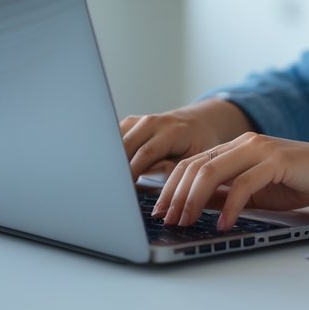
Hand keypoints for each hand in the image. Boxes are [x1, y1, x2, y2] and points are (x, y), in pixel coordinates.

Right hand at [119, 99, 250, 179]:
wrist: (198, 124)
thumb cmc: (198, 146)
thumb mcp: (195, 161)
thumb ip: (172, 171)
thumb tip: (147, 181)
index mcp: (172, 131)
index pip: (146, 152)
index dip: (132, 171)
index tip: (123, 189)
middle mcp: (153, 122)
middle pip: (125, 145)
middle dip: (117, 167)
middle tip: (113, 189)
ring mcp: (139, 121)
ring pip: (116, 140)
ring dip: (112, 159)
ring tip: (110, 180)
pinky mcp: (129, 124)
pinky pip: (114, 138)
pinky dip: (112, 153)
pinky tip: (111, 168)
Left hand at [151, 132, 308, 230]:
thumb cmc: (297, 181)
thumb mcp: (254, 190)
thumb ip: (226, 192)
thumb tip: (194, 206)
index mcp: (234, 147)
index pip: (191, 163)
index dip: (171, 188)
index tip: (160, 211)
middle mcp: (242, 144)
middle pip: (195, 167)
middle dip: (176, 196)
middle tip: (167, 220)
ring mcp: (258, 150)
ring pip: (212, 172)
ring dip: (194, 200)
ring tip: (187, 222)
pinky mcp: (276, 161)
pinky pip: (243, 184)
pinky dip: (230, 206)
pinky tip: (224, 223)